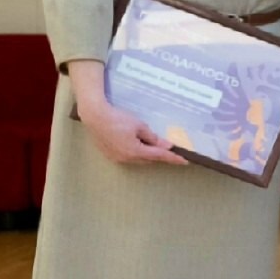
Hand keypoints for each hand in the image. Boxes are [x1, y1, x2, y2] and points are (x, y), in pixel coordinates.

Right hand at [75, 94, 189, 166]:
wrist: (95, 117)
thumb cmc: (118, 119)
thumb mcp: (140, 126)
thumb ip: (153, 138)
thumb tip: (166, 146)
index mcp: (135, 151)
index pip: (159, 156)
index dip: (172, 158)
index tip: (184, 161)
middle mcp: (126, 158)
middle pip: (148, 159)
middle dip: (159, 155)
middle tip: (168, 149)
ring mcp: (117, 158)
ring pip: (138, 159)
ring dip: (147, 154)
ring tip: (151, 144)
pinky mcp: (110, 155)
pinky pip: (128, 157)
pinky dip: (136, 152)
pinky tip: (137, 144)